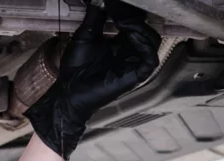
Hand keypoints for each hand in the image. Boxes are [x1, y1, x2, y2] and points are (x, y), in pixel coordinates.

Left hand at [24, 0, 160, 159]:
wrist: (70, 90)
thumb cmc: (76, 67)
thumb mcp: (85, 35)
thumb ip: (95, 17)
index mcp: (121, 43)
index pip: (135, 22)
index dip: (130, 12)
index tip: (116, 3)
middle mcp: (131, 52)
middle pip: (147, 29)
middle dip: (136, 17)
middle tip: (120, 11)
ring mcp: (135, 63)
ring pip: (153, 41)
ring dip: (141, 28)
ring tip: (123, 21)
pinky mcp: (136, 75)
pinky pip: (150, 58)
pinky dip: (143, 43)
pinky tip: (129, 34)